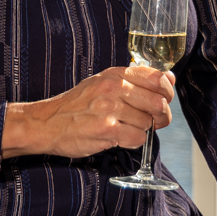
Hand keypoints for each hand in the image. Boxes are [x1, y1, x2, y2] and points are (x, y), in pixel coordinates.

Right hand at [2, 64, 174, 158]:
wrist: (47, 123)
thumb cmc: (77, 104)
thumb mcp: (103, 82)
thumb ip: (135, 79)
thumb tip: (169, 78)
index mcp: (115, 74)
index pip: (157, 78)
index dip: (167, 92)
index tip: (164, 99)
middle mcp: (114, 88)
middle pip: (158, 103)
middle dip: (162, 116)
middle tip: (154, 121)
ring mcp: (109, 110)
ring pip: (148, 123)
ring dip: (143, 130)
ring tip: (127, 128)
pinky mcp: (106, 131)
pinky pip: (137, 139)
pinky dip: (133, 142)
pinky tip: (121, 137)